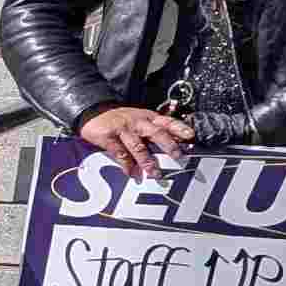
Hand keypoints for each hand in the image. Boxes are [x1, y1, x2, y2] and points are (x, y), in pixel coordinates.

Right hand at [78, 104, 193, 173]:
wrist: (94, 111)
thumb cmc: (122, 118)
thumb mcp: (141, 119)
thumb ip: (156, 129)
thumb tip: (178, 142)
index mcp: (149, 118)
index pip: (167, 121)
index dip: (179, 128)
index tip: (191, 135)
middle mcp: (138, 122)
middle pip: (156, 133)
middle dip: (168, 145)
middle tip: (178, 156)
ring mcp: (123, 129)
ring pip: (138, 146)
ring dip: (147, 161)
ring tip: (155, 173)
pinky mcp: (108, 137)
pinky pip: (119, 153)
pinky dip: (126, 164)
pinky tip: (131, 173)